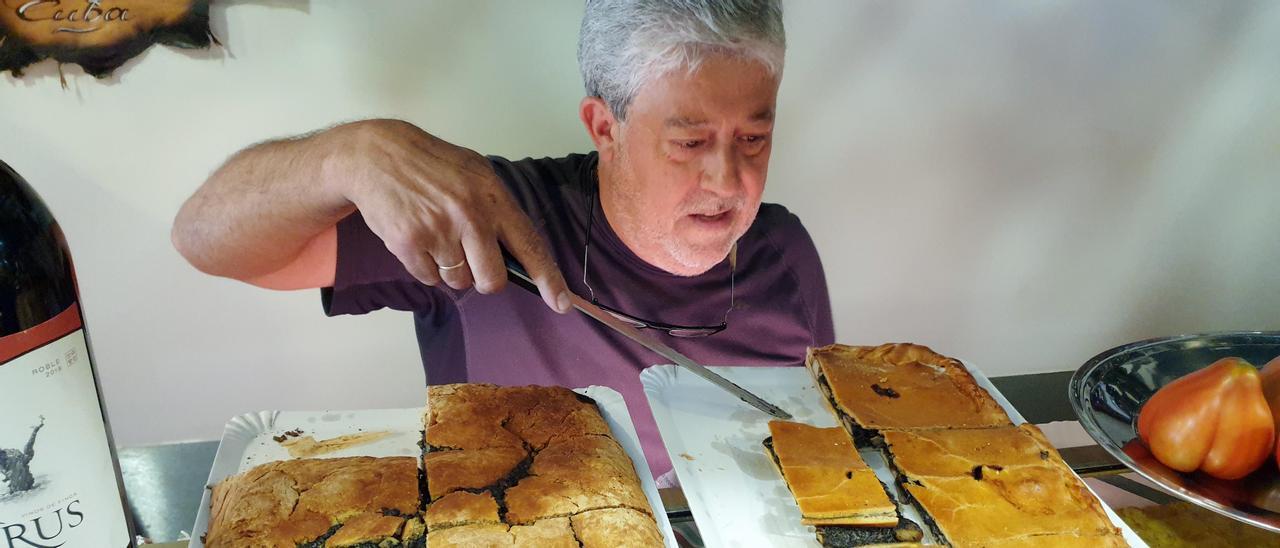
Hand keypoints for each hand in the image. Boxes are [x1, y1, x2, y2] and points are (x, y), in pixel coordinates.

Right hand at [332, 119, 570, 312]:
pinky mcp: (410, 244)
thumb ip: (498, 210)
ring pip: (459, 281)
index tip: (562, 304)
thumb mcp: (475, 173)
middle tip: (471, 260)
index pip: (530, 246)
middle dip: (484, 279)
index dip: (549, 279)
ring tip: (437, 236)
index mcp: (493, 197)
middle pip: (492, 280)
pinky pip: (430, 279)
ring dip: (451, 269)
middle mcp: (470, 217)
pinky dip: (426, 267)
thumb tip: (517, 255)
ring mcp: (439, 231)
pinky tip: (418, 238)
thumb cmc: (432, 165)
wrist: (377, 155)